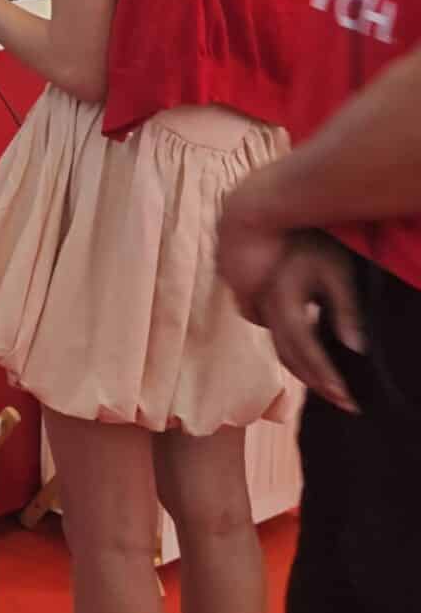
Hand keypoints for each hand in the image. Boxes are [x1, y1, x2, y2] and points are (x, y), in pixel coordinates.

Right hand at [227, 225, 365, 415]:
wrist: (272, 211)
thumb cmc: (313, 240)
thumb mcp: (338, 274)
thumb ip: (347, 312)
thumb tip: (357, 349)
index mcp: (284, 303)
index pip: (305, 352)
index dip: (326, 378)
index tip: (348, 400)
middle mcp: (264, 307)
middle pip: (287, 356)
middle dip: (316, 382)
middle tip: (344, 402)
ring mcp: (256, 302)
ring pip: (276, 346)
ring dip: (302, 369)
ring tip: (329, 385)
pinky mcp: (257, 298)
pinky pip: (273, 332)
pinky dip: (291, 349)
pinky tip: (311, 353)